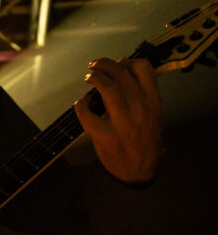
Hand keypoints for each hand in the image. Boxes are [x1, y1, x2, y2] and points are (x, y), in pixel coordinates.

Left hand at [75, 57, 161, 182]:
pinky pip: (87, 114)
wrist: (137, 173)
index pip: (144, 69)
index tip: (119, 63)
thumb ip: (143, 95)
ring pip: (107, 88)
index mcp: (154, 103)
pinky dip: (81, 105)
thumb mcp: (154, 116)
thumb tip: (123, 70)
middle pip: (121, 74)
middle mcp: (140, 110)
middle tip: (96, 65)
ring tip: (90, 77)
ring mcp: (123, 123)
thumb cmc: (144, 141)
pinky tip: (82, 103)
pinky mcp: (105, 136)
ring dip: (96, 78)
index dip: (128, 61)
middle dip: (106, 65)